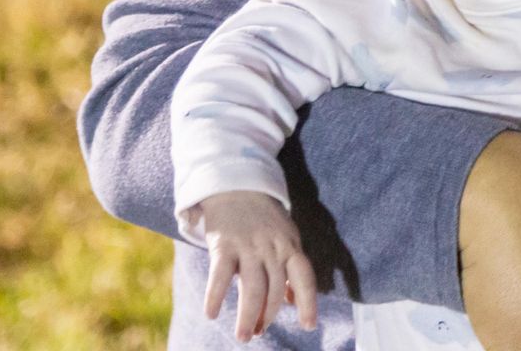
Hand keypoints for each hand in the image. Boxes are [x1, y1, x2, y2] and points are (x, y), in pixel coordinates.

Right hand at [196, 190, 319, 340]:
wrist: (236, 184)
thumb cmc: (263, 219)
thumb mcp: (285, 238)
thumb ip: (290, 268)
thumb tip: (293, 301)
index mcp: (290, 246)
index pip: (304, 276)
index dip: (308, 302)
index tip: (309, 325)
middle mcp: (271, 247)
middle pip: (274, 289)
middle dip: (268, 316)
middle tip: (258, 334)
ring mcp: (248, 245)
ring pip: (252, 288)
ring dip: (248, 316)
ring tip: (243, 335)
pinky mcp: (223, 244)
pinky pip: (221, 275)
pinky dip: (215, 296)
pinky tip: (211, 313)